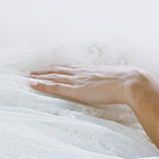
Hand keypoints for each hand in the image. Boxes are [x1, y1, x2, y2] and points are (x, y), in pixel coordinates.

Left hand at [29, 65, 148, 106]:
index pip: (70, 69)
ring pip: (53, 76)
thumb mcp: (117, 80)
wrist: (131, 82)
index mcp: (91, 71)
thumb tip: (113, 86)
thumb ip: (110, 83)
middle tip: (30, 72)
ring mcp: (77, 80)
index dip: (58, 69)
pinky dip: (42, 84)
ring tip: (27, 77)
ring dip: (39, 76)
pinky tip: (32, 84)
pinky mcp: (76, 90)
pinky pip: (55, 86)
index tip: (49, 68)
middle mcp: (81, 73)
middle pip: (58, 71)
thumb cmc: (128, 83)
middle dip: (44, 71)